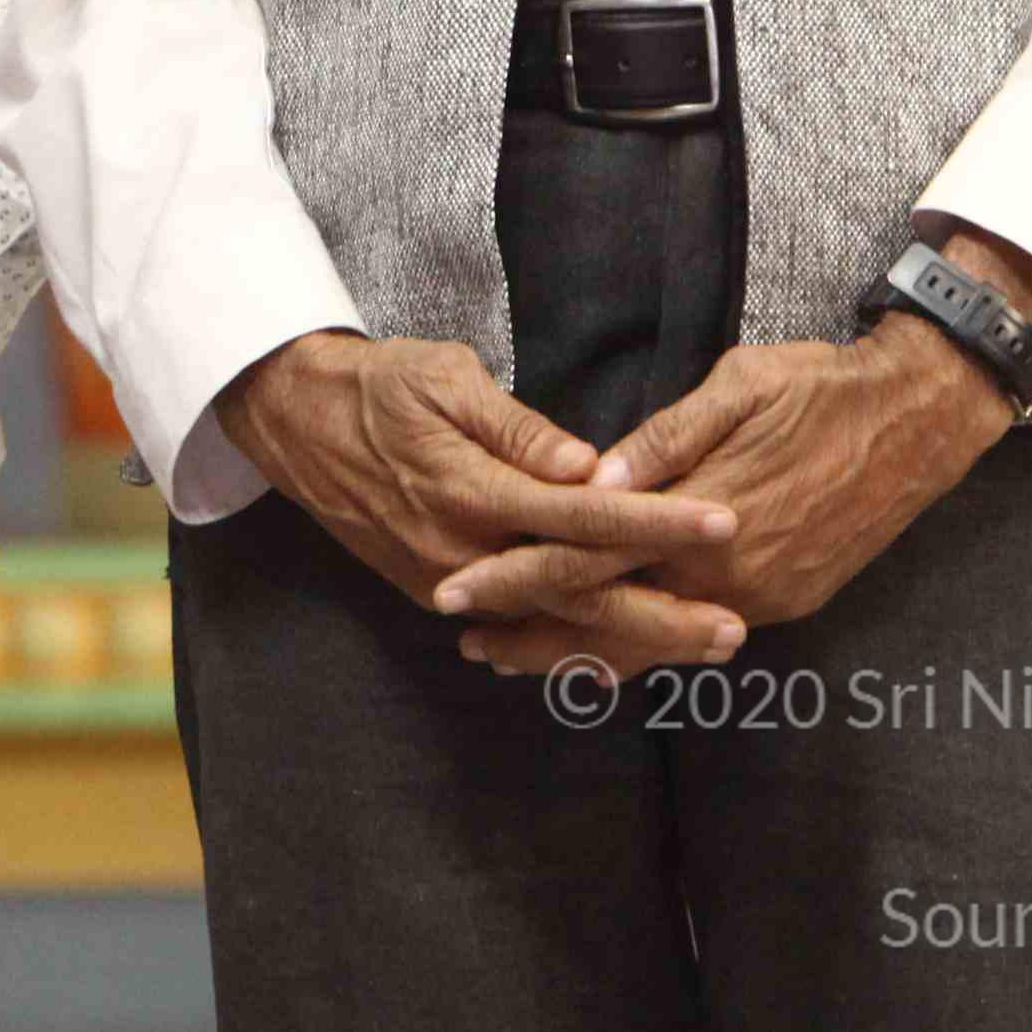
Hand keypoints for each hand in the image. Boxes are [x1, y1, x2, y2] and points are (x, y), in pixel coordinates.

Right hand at [219, 333, 736, 652]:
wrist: (297, 424)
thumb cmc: (380, 386)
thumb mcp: (445, 379)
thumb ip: (519, 428)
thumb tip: (590, 464)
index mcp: (471, 489)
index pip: (583, 514)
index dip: (658, 521)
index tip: (724, 521)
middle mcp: (463, 550)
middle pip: (579, 593)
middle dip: (662, 613)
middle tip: (735, 627)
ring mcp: (449, 582)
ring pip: (554, 622)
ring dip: (633, 637)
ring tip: (704, 644)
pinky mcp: (439, 592)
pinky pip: (519, 624)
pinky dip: (576, 642)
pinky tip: (629, 652)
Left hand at [500, 324, 1005, 648]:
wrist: (920, 420)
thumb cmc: (821, 388)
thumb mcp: (737, 387)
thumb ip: (665, 438)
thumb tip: (594, 475)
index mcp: (705, 517)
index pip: (589, 559)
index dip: (517, 578)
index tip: (458, 593)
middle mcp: (732, 573)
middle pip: (613, 620)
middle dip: (536, 636)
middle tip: (470, 647)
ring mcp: (765, 595)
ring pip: (656, 640)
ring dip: (585, 651)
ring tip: (517, 657)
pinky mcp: (791, 599)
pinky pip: (700, 635)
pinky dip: (646, 647)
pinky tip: (607, 650)